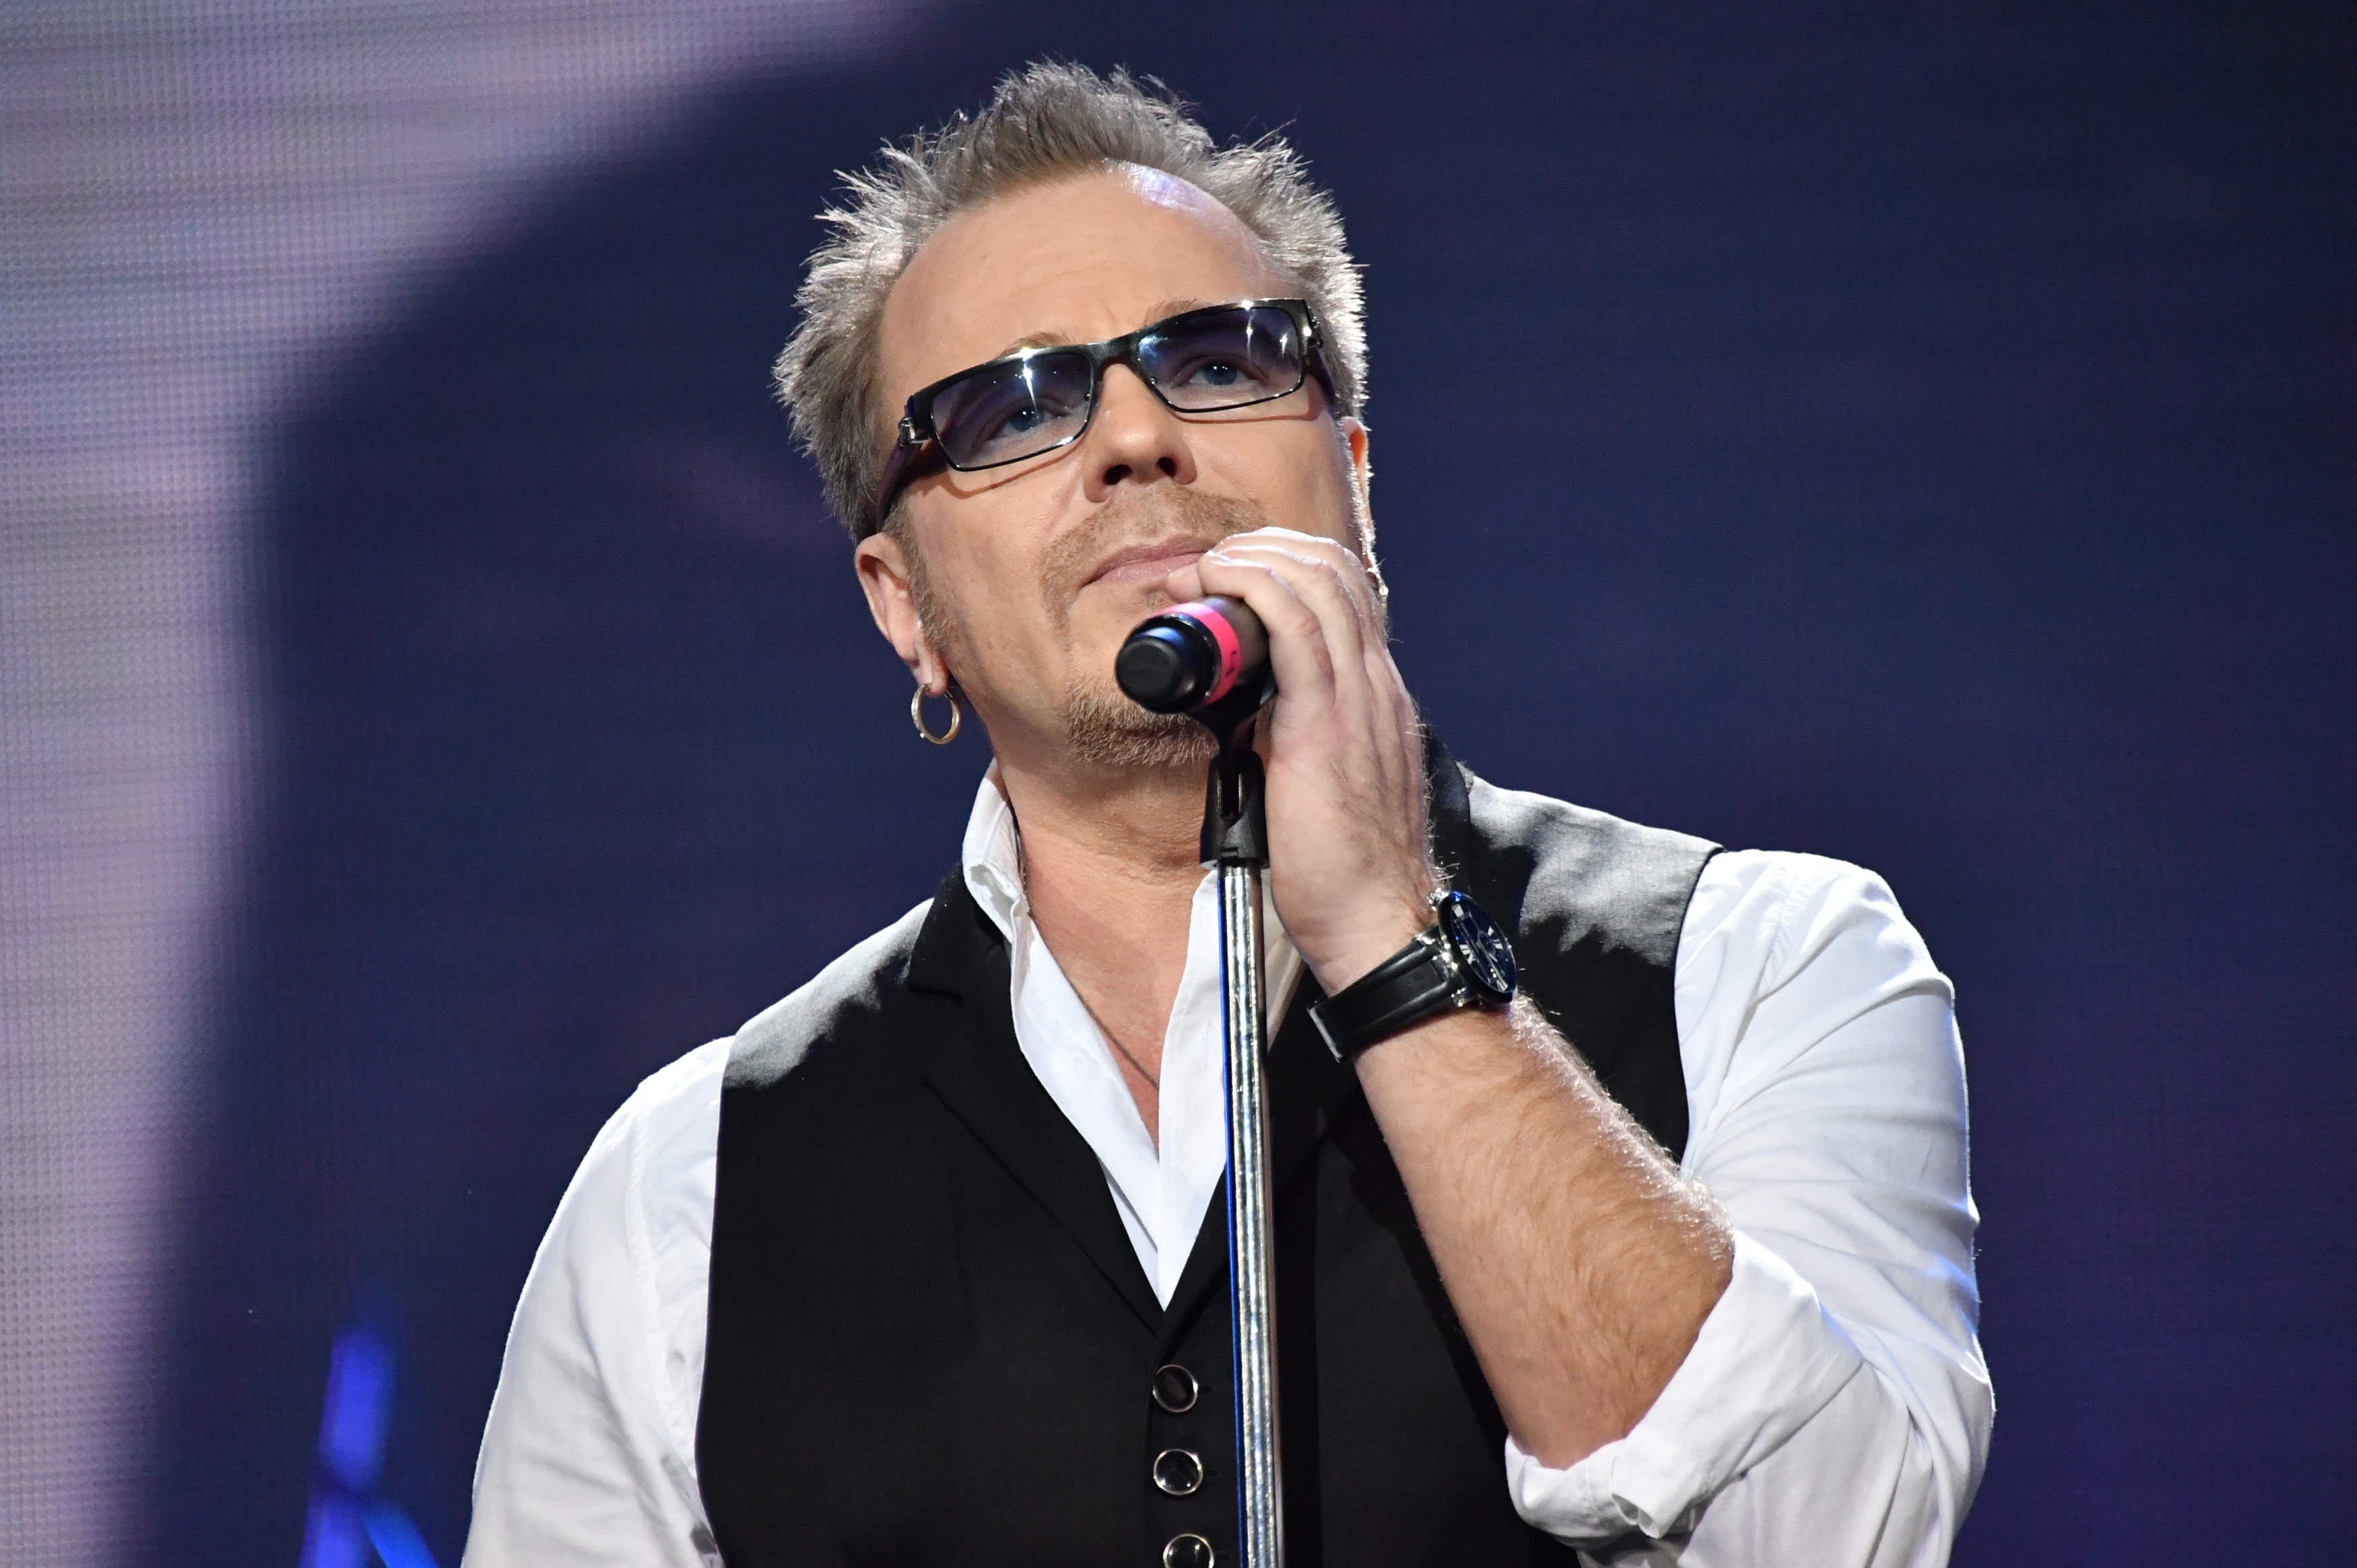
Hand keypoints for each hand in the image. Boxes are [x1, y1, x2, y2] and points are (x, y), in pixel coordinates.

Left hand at [1163, 528, 1436, 989]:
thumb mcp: (1325, 784)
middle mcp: (1376, 687)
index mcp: (1377, 700)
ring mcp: (1358, 700)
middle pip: (1338, 572)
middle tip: (1214, 561)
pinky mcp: (1325, 723)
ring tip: (1205, 565)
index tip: (1238, 575)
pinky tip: (1218, 582)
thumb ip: (1299, 739)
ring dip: (1254, 556)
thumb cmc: (1343, 873)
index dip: (1293, 566)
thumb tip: (1249, 716)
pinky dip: (1253, 587)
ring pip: (1319, 582)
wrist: (1375, 924)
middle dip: (1271, 546)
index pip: (1350, 598)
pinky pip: (1295, 625)